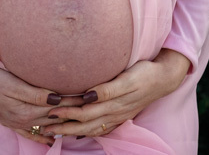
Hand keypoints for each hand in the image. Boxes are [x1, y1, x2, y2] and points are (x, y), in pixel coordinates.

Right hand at [0, 41, 85, 146]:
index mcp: (26, 109)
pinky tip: (51, 140)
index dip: (74, 101)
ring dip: (61, 124)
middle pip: (54, 116)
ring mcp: (17, 122)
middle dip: (73, 112)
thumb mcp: (14, 84)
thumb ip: (35, 94)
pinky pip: (30, 133)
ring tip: (79, 123)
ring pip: (45, 125)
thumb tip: (57, 100)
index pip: (57, 106)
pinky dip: (42, 137)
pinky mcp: (11, 122)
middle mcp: (23, 119)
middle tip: (91, 108)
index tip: (89, 97)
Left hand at [41, 49, 190, 139]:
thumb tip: (88, 96)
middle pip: (85, 123)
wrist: (164, 78)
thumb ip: (108, 89)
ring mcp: (118, 116)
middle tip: (44, 127)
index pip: (85, 112)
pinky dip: (87, 132)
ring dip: (72, 131)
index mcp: (114, 103)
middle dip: (64, 126)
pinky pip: (101, 128)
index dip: (67, 113)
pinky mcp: (121, 115)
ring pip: (91, 128)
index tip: (50, 111)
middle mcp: (114, 112)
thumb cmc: (145, 73)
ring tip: (55, 132)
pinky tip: (79, 134)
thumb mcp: (128, 78)